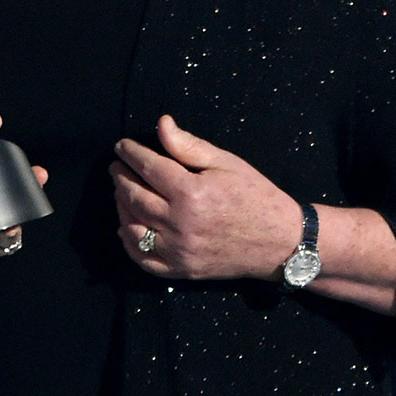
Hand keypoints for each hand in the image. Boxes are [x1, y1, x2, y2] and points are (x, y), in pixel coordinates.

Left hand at [111, 116, 302, 279]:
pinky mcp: (181, 270)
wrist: (279, 241)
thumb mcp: (226, 163)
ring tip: (121, 192)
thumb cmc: (255, 196)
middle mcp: (179, 223)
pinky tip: (126, 227)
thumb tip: (161, 124)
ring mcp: (178, 250)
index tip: (122, 146)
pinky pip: (144, 259)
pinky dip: (130, 242)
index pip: (148, 167)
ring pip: (133, 228)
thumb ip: (189, 146)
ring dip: (121, 207)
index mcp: (191, 193)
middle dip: (121, 178)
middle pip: (134, 197)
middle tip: (116, 167)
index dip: (131, 153)